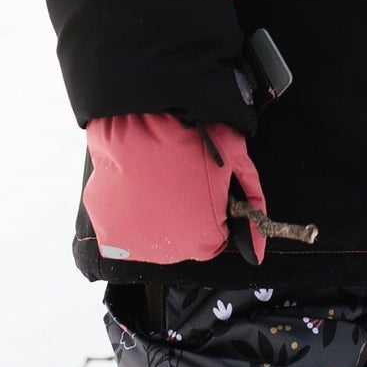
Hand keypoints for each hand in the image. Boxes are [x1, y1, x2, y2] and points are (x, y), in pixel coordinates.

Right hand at [82, 113, 266, 263]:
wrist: (142, 113)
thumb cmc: (195, 135)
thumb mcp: (236, 161)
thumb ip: (252, 204)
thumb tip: (258, 252)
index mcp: (204, 240)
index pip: (217, 234)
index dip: (214, 205)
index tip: (206, 182)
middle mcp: (169, 253)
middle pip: (185, 237)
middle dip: (186, 211)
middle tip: (180, 175)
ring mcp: (135, 244)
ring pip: (154, 234)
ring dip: (156, 212)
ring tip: (156, 177)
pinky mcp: (107, 231)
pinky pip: (123, 227)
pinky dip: (128, 209)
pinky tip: (134, 182)